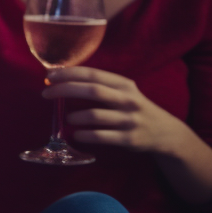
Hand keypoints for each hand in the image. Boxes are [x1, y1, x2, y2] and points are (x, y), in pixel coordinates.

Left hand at [44, 66, 191, 153]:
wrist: (166, 133)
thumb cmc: (134, 109)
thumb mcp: (123, 92)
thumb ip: (99, 86)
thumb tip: (62, 79)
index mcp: (124, 84)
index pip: (92, 74)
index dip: (69, 73)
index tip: (49, 75)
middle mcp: (128, 100)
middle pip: (92, 91)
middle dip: (65, 89)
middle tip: (46, 93)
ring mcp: (129, 120)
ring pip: (95, 115)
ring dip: (75, 116)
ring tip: (67, 118)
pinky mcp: (130, 139)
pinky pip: (101, 137)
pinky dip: (85, 136)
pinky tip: (76, 135)